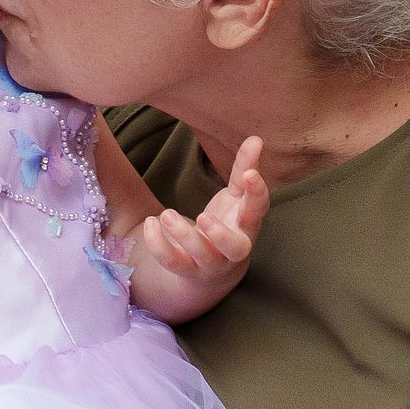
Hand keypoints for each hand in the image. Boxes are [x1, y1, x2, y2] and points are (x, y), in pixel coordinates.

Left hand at [136, 136, 268, 309]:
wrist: (210, 271)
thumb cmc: (226, 224)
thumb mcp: (234, 197)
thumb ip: (243, 168)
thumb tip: (256, 138)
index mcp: (247, 224)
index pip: (258, 210)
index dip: (258, 193)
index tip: (250, 173)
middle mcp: (234, 248)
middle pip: (236, 248)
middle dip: (221, 235)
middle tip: (203, 217)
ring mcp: (211, 263)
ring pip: (204, 256)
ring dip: (185, 236)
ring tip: (167, 214)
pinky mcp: (188, 271)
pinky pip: (174, 262)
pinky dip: (160, 245)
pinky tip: (151, 222)